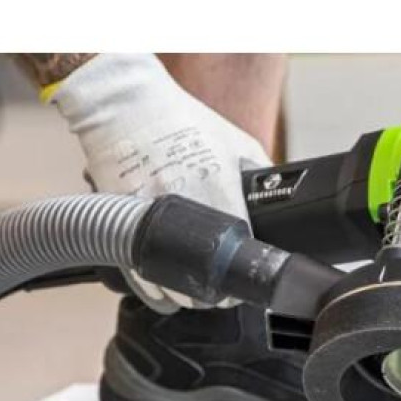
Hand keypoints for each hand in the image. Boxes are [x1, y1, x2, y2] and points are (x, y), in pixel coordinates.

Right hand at [49, 53, 270, 309]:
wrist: (124, 105)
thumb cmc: (180, 119)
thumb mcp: (235, 140)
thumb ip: (258, 170)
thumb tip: (278, 195)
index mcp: (216, 183)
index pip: (239, 244)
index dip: (245, 269)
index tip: (246, 279)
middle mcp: (183, 201)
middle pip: (202, 272)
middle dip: (215, 292)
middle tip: (222, 294)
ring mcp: (148, 213)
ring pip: (167, 280)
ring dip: (183, 295)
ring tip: (194, 295)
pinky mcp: (122, 218)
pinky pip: (137, 269)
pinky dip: (151, 287)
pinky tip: (163, 289)